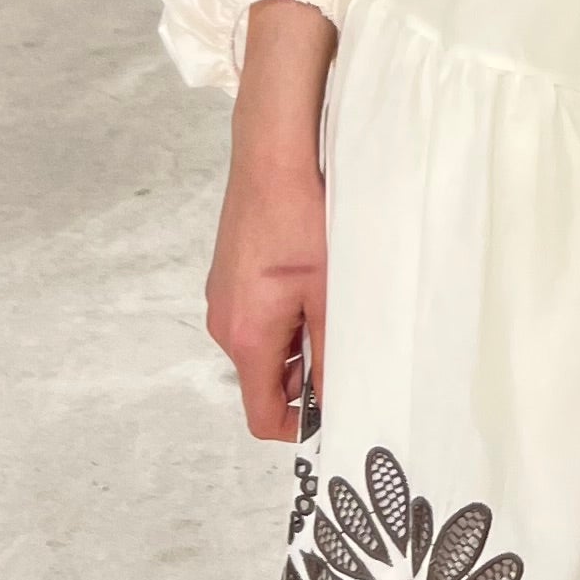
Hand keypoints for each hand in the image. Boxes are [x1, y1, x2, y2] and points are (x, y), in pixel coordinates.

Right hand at [209, 0, 332, 443]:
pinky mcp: (232, 274)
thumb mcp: (331, 293)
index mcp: (245, 336)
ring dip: (304, 340)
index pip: (262, 415)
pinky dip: (291, 313)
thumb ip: (334, 353)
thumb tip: (341, 402)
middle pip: (267, 381)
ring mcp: (224, 297)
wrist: (273, 152)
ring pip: (268, 346)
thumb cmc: (302, 217)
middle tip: (355, 347)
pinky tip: (318, 281)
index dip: (301, 426)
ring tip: (340, 305)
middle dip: (309, 378)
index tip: (340, 414)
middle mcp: (224, 323)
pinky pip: (262, 315)